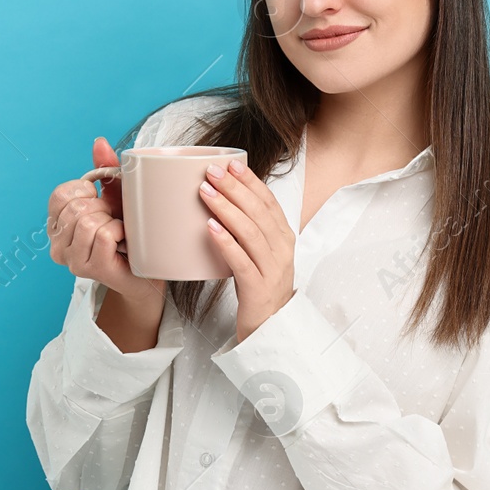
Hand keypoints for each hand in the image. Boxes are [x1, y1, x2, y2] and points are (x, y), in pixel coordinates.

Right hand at [46, 136, 164, 305]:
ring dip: (111, 221)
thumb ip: (105, 169)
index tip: (99, 201)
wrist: (147, 271)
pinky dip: (120, 232)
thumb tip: (100, 142)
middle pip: (75, 208)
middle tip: (113, 221)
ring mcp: (74, 261)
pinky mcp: (93, 270)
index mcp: (57, 226)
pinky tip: (124, 242)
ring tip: (118, 233)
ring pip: (88, 222)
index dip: (84, 191)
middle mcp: (58, 247)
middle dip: (102, 207)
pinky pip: (104, 235)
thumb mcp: (116, 195)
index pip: (59, 195)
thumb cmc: (129, 233)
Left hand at [199, 157, 295, 343]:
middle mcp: (282, 249)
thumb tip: (222, 198)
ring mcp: (272, 268)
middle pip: (258, 212)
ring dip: (226, 208)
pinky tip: (211, 227)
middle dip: (234, 188)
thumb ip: (248, 228)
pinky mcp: (258, 288)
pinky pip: (241, 261)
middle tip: (211, 172)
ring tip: (206, 192)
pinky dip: (226, 242)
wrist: (271, 327)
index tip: (231, 163)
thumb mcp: (259, 252)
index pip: (268, 201)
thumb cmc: (259, 285)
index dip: (250, 180)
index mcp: (283, 237)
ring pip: (250, 232)